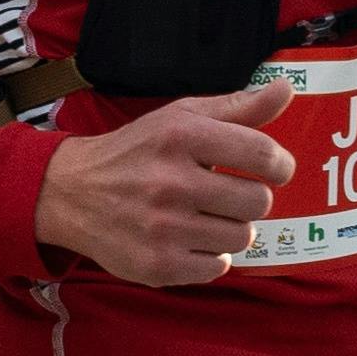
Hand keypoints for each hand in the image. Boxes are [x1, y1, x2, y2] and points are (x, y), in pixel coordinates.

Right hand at [34, 99, 292, 287]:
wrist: (71, 193)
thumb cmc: (137, 152)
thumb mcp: (181, 117)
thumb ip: (238, 107)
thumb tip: (286, 88)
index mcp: (181, 136)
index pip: (262, 154)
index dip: (279, 165)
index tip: (272, 169)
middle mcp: (170, 181)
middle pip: (258, 202)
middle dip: (248, 198)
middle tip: (224, 194)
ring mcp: (162, 227)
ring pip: (242, 238)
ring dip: (230, 229)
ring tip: (204, 217)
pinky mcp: (157, 265)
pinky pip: (218, 267)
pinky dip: (210, 257)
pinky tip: (188, 239)